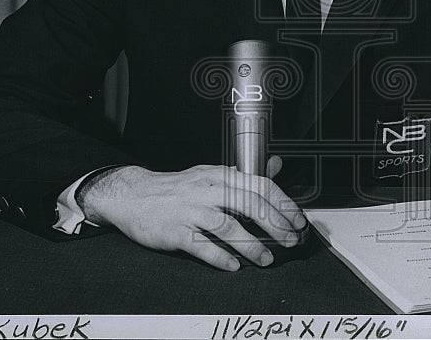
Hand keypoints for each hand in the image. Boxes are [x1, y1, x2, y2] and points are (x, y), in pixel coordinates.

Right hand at [75, 156, 305, 270]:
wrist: (133, 195)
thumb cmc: (179, 187)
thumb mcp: (213, 174)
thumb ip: (245, 174)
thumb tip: (277, 164)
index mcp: (221, 175)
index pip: (259, 184)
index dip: (282, 203)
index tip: (297, 220)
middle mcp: (208, 189)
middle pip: (248, 203)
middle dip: (274, 224)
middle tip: (290, 240)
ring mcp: (190, 210)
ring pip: (227, 226)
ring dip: (251, 244)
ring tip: (266, 258)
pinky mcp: (174, 231)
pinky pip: (201, 246)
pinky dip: (220, 257)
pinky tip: (234, 266)